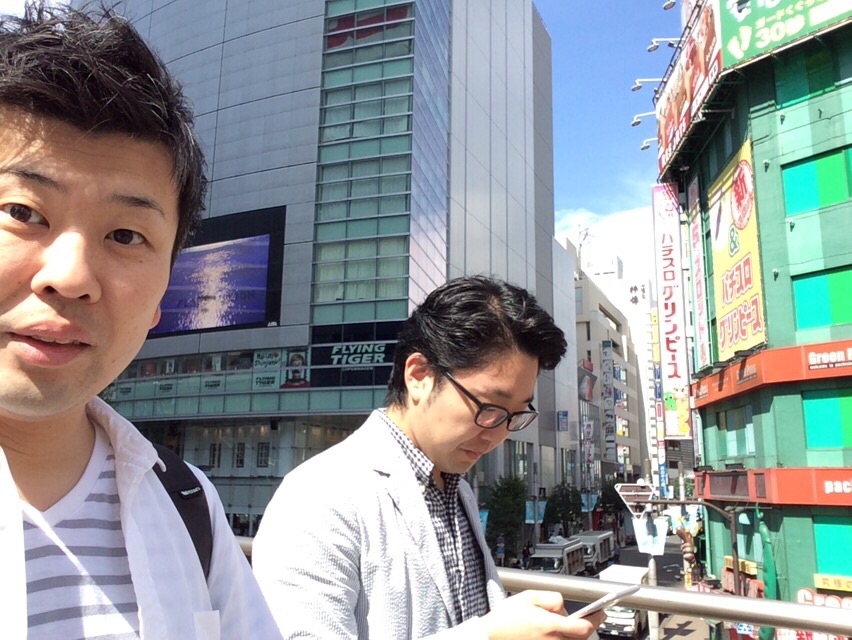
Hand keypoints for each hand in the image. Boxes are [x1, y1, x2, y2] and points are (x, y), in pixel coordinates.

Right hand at [482, 590, 605, 638]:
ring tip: (570, 623)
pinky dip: (566, 638)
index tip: (601, 612)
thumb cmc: (505, 618)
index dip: (596, 619)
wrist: (489, 636)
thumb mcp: (528, 597)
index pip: (583, 627)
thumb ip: (551, 598)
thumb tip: (564, 606)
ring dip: (576, 633)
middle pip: (582, 637)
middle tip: (591, 616)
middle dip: (587, 626)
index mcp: (548, 626)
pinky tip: (560, 631)